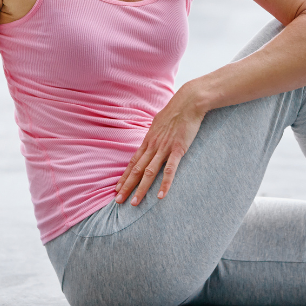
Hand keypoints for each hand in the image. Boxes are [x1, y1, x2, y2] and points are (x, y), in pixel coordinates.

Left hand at [115, 87, 206, 205]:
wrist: (188, 102)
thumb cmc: (175, 111)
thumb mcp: (159, 123)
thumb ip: (154, 134)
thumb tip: (151, 138)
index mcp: (148, 141)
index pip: (133, 162)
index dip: (125, 176)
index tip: (117, 188)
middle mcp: (153, 146)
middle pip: (137, 170)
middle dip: (127, 186)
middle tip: (118, 200)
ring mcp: (164, 148)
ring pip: (149, 172)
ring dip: (140, 189)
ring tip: (134, 203)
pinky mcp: (178, 149)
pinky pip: (170, 170)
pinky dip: (165, 183)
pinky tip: (160, 196)